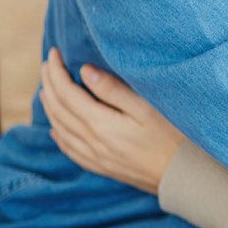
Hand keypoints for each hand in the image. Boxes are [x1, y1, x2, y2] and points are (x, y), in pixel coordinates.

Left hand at [40, 47, 185, 194]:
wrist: (181, 175)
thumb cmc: (171, 135)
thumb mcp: (146, 106)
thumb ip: (113, 89)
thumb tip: (85, 71)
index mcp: (101, 123)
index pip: (67, 93)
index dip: (56, 71)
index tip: (54, 52)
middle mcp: (91, 141)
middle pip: (58, 110)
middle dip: (49, 84)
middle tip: (46, 64)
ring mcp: (94, 157)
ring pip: (60, 129)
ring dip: (49, 107)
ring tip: (46, 89)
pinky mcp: (101, 166)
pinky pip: (69, 150)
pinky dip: (58, 135)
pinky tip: (55, 130)